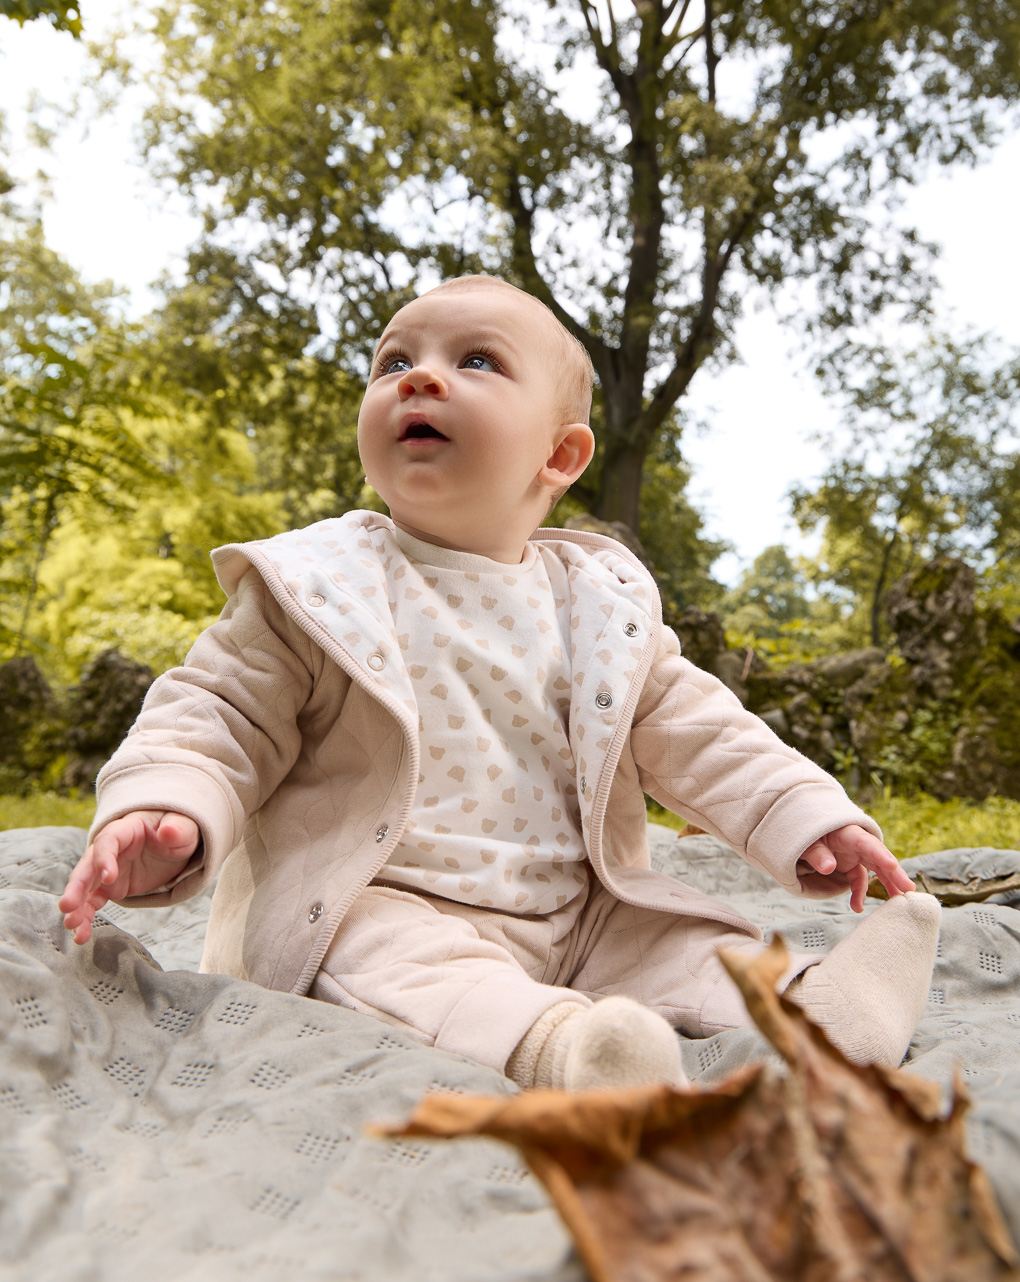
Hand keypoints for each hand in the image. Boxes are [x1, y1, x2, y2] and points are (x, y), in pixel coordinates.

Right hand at [58, 811, 199, 944]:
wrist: (175, 843)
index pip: (108, 841)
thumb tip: (169, 832)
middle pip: (87, 866)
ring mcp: (107, 870)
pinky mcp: (110, 887)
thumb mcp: (185, 828)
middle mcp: (110, 850)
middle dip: (77, 887)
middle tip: (67, 907)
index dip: (104, 858)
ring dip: (77, 907)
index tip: (109, 878)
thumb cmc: (178, 831)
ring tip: (72, 927)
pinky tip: (82, 935)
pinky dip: (87, 917)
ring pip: (86, 888)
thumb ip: (179, 829)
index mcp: (126, 830)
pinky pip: (93, 902)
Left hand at [796, 824, 913, 912]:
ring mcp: (856, 855)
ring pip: (876, 870)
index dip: (880, 853)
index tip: (892, 865)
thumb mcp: (806, 842)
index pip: (867, 843)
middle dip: (894, 873)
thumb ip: (817, 854)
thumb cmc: (805, 835)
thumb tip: (828, 867)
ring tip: (898, 902)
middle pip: (879, 857)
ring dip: (887, 885)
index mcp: (848, 833)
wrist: (801, 836)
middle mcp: (857, 844)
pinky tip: (857, 907)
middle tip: (908, 889)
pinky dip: (859, 894)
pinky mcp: (851, 866)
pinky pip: (860, 880)